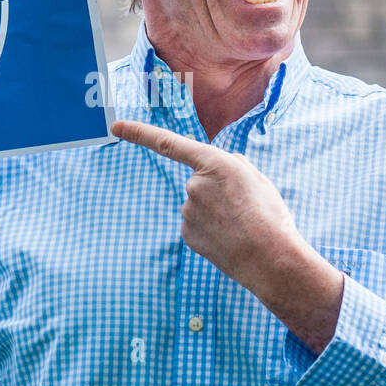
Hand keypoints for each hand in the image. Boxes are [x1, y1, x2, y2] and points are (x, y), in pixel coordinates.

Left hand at [110, 120, 343, 351]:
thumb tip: (220, 165)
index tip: (115, 126)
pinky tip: (228, 238)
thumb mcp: (258, 179)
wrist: (269, 259)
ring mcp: (187, 211)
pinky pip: (197, 224)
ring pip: (199, 204)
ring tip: (240, 225)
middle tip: (244, 208)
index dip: (139, 133)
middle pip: (200, 181)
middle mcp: (194, 185)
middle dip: (218, 191)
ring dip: (216, 212)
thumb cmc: (269, 216)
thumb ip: (234, 164)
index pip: (168, 144)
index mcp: (215, 164)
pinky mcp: (186, 233)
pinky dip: (211, 229)